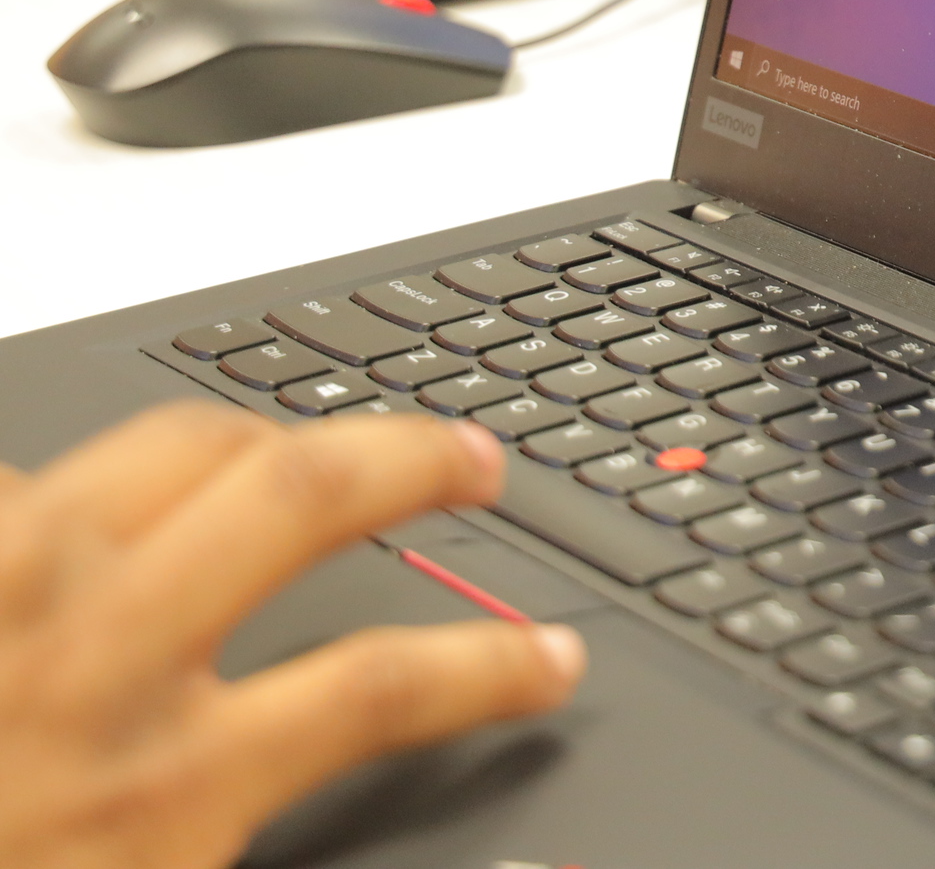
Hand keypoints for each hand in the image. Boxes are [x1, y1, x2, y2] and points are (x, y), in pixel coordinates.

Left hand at [0, 405, 585, 868]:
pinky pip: (26, 481)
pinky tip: (81, 517)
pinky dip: (73, 489)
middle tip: (465, 457)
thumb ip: (235, 834)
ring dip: (250, 443)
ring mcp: (5, 591)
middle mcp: (99, 662)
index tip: (544, 656)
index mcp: (167, 787)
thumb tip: (387, 823)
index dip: (495, 662)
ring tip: (289, 448)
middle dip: (412, 456)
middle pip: (306, 496)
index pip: (389, 686)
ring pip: (173, 444)